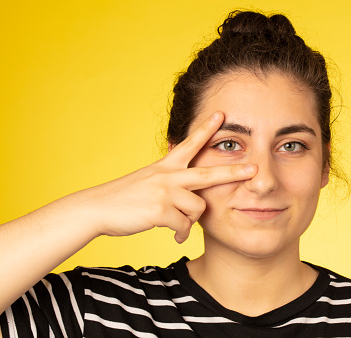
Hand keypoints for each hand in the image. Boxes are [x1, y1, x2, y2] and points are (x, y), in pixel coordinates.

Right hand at [65, 111, 255, 242]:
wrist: (97, 208)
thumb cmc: (125, 198)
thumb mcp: (148, 181)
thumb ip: (170, 183)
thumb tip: (190, 199)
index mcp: (166, 166)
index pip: (189, 144)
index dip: (206, 129)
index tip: (221, 115)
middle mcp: (167, 175)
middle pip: (207, 173)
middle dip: (233, 172)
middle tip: (253, 170)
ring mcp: (164, 192)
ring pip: (197, 208)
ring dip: (189, 222)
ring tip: (178, 227)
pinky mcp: (160, 210)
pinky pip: (183, 226)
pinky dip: (181, 234)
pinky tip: (175, 236)